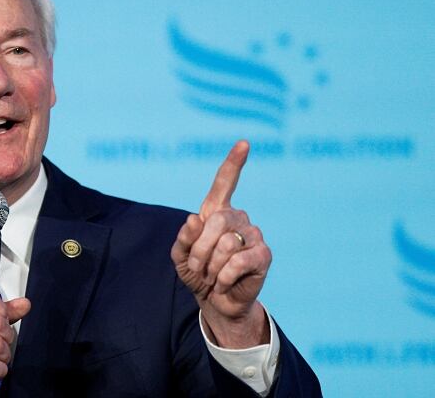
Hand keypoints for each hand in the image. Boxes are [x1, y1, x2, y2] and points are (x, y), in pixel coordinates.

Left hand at [171, 140, 271, 347]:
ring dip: (211, 266)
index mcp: (216, 212)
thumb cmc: (198, 273)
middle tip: (198, 268)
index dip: (234, 162)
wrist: (215, 300)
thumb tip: (194, 219)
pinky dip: (224, 277)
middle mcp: (238, 218)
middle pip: (216, 221)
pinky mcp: (263, 254)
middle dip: (199, 249)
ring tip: (212, 276)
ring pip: (225, 244)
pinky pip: (237, 262)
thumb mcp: (180, 257)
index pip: (225, 182)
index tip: (244, 143)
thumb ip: (183, 238)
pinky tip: (225, 282)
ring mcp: (253, 234)